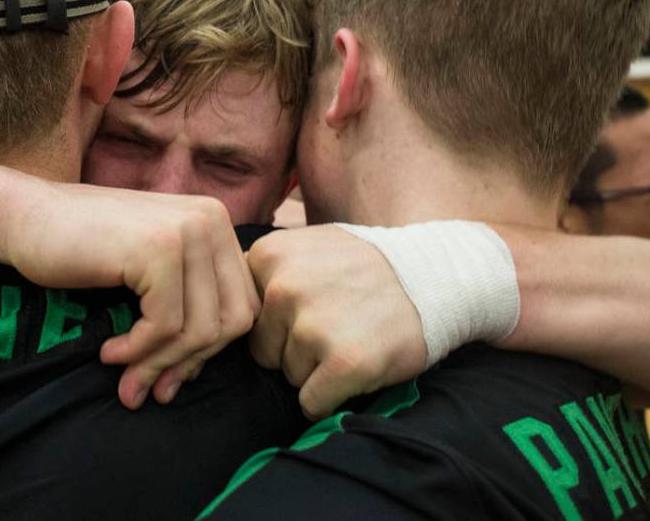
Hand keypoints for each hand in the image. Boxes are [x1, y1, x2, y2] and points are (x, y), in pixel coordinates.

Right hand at [2, 179, 259, 409]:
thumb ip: (183, 307)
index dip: (208, 351)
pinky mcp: (158, 248)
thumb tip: (196, 373)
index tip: (168, 376)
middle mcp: (211, 220)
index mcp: (216, 224)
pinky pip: (166, 326)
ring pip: (201, 329)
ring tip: (126, 378)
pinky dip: (138, 351)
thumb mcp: (148, 275)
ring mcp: (188, 230)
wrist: (25, 218)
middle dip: (188, 363)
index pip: (243, 306)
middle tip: (148, 387)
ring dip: (159, 364)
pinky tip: (109, 351)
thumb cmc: (82, 250)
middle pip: (232, 320)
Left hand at [247, 225, 426, 419]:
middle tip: (335, 324)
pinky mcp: (343, 362)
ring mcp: (312, 325)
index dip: (274, 323)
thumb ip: (263, 269)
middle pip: (262, 350)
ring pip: (289, 376)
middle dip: (292, 348)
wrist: (437, 277)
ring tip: (352, 337)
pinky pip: (312, 403)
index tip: (307, 311)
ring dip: (317, 370)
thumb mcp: (307, 245)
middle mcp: (282, 288)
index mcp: (268, 256)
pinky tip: (357, 367)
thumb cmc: (365, 266)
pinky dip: (332, 398)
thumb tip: (212, 300)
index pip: (243, 316)